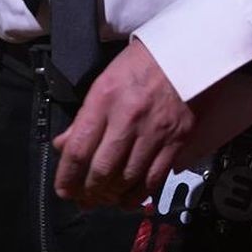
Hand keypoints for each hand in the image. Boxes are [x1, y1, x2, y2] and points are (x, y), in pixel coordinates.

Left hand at [51, 41, 194, 210]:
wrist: (188, 51)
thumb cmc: (143, 62)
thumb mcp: (106, 79)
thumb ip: (86, 116)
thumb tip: (65, 146)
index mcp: (105, 98)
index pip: (78, 148)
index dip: (67, 177)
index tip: (63, 189)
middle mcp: (128, 117)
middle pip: (102, 170)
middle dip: (88, 192)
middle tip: (83, 199)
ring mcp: (155, 131)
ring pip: (127, 179)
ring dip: (111, 196)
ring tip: (103, 200)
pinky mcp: (177, 140)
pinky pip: (154, 178)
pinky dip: (138, 195)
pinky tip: (128, 200)